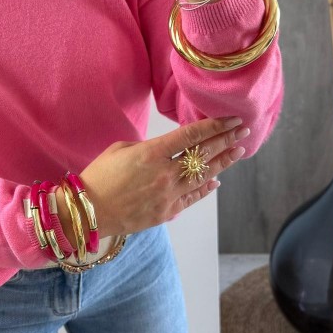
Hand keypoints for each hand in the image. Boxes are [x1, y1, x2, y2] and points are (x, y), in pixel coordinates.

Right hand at [72, 116, 249, 238]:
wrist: (88, 212)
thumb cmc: (98, 177)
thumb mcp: (120, 150)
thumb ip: (148, 146)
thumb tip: (168, 148)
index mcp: (151, 153)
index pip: (192, 136)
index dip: (215, 126)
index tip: (231, 119)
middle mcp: (165, 174)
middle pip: (204, 154)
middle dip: (227, 140)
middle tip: (244, 130)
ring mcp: (168, 195)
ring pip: (204, 176)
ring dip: (224, 162)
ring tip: (239, 151)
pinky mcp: (167, 212)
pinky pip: (192, 197)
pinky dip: (205, 188)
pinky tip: (216, 180)